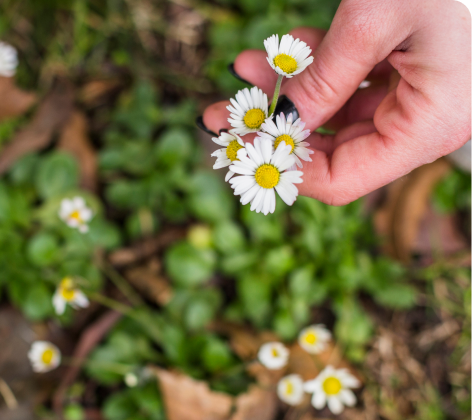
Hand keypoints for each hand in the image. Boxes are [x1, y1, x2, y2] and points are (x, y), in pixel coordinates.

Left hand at [203, 0, 471, 204]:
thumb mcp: (373, 22)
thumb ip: (324, 79)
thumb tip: (279, 122)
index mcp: (429, 125)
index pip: (342, 178)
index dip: (285, 167)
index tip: (239, 146)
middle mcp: (427, 120)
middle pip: (336, 147)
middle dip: (275, 126)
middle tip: (222, 113)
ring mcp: (422, 93)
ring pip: (340, 110)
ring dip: (289, 90)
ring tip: (243, 70)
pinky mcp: (415, 68)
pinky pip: (357, 80)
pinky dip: (318, 66)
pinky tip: (280, 50)